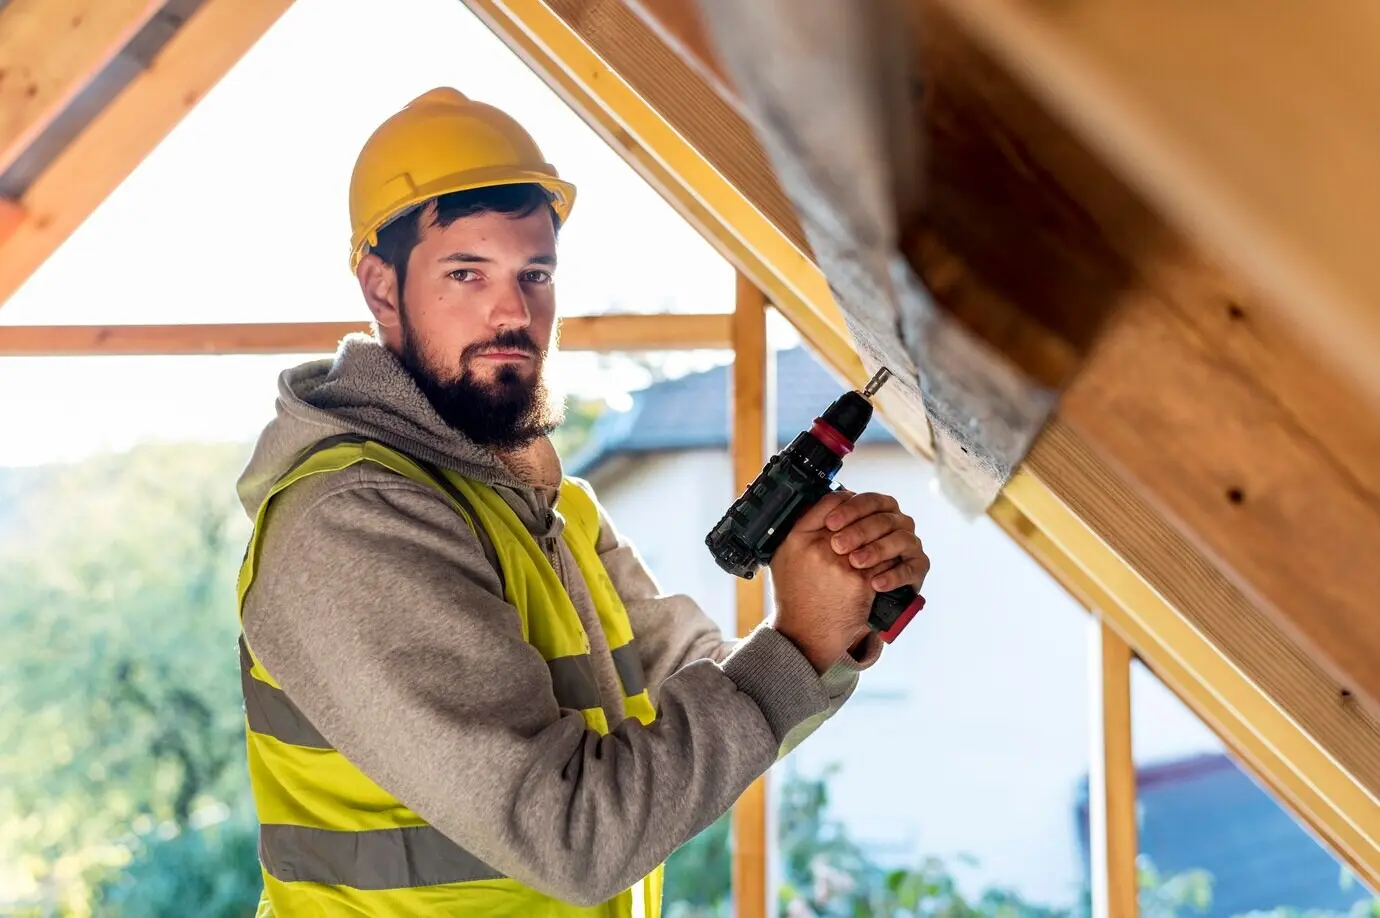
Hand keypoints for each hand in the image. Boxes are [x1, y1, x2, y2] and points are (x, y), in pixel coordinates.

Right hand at [768, 490, 879, 672]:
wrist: (804, 634)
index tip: (853, 503)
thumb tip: (825, 508)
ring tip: (878, 545)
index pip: (831, 501)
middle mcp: (820, 547)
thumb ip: (801, 530)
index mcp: (799, 537)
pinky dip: (888, 561)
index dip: (847, 501)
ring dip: (880, 538)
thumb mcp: (783, 557)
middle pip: (856, 516)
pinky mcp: (862, 582)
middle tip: (871, 522)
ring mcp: (843, 564)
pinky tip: (885, 564)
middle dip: (867, 518)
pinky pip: (885, 560)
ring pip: (875, 536)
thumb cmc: (794, 596)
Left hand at [821, 491, 928, 594]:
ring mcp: (909, 544)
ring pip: (900, 540)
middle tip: (838, 545)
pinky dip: (893, 576)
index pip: (868, 501)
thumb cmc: (838, 563)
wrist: (848, 599)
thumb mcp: (823, 539)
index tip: (831, 523)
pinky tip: (875, 583)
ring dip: (876, 550)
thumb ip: (822, 519)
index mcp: (877, 509)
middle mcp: (896, 523)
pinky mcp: (917, 567)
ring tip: (856, 563)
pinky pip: (911, 569)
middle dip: (860, 531)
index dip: (850, 509)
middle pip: (883, 519)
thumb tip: (824, 509)